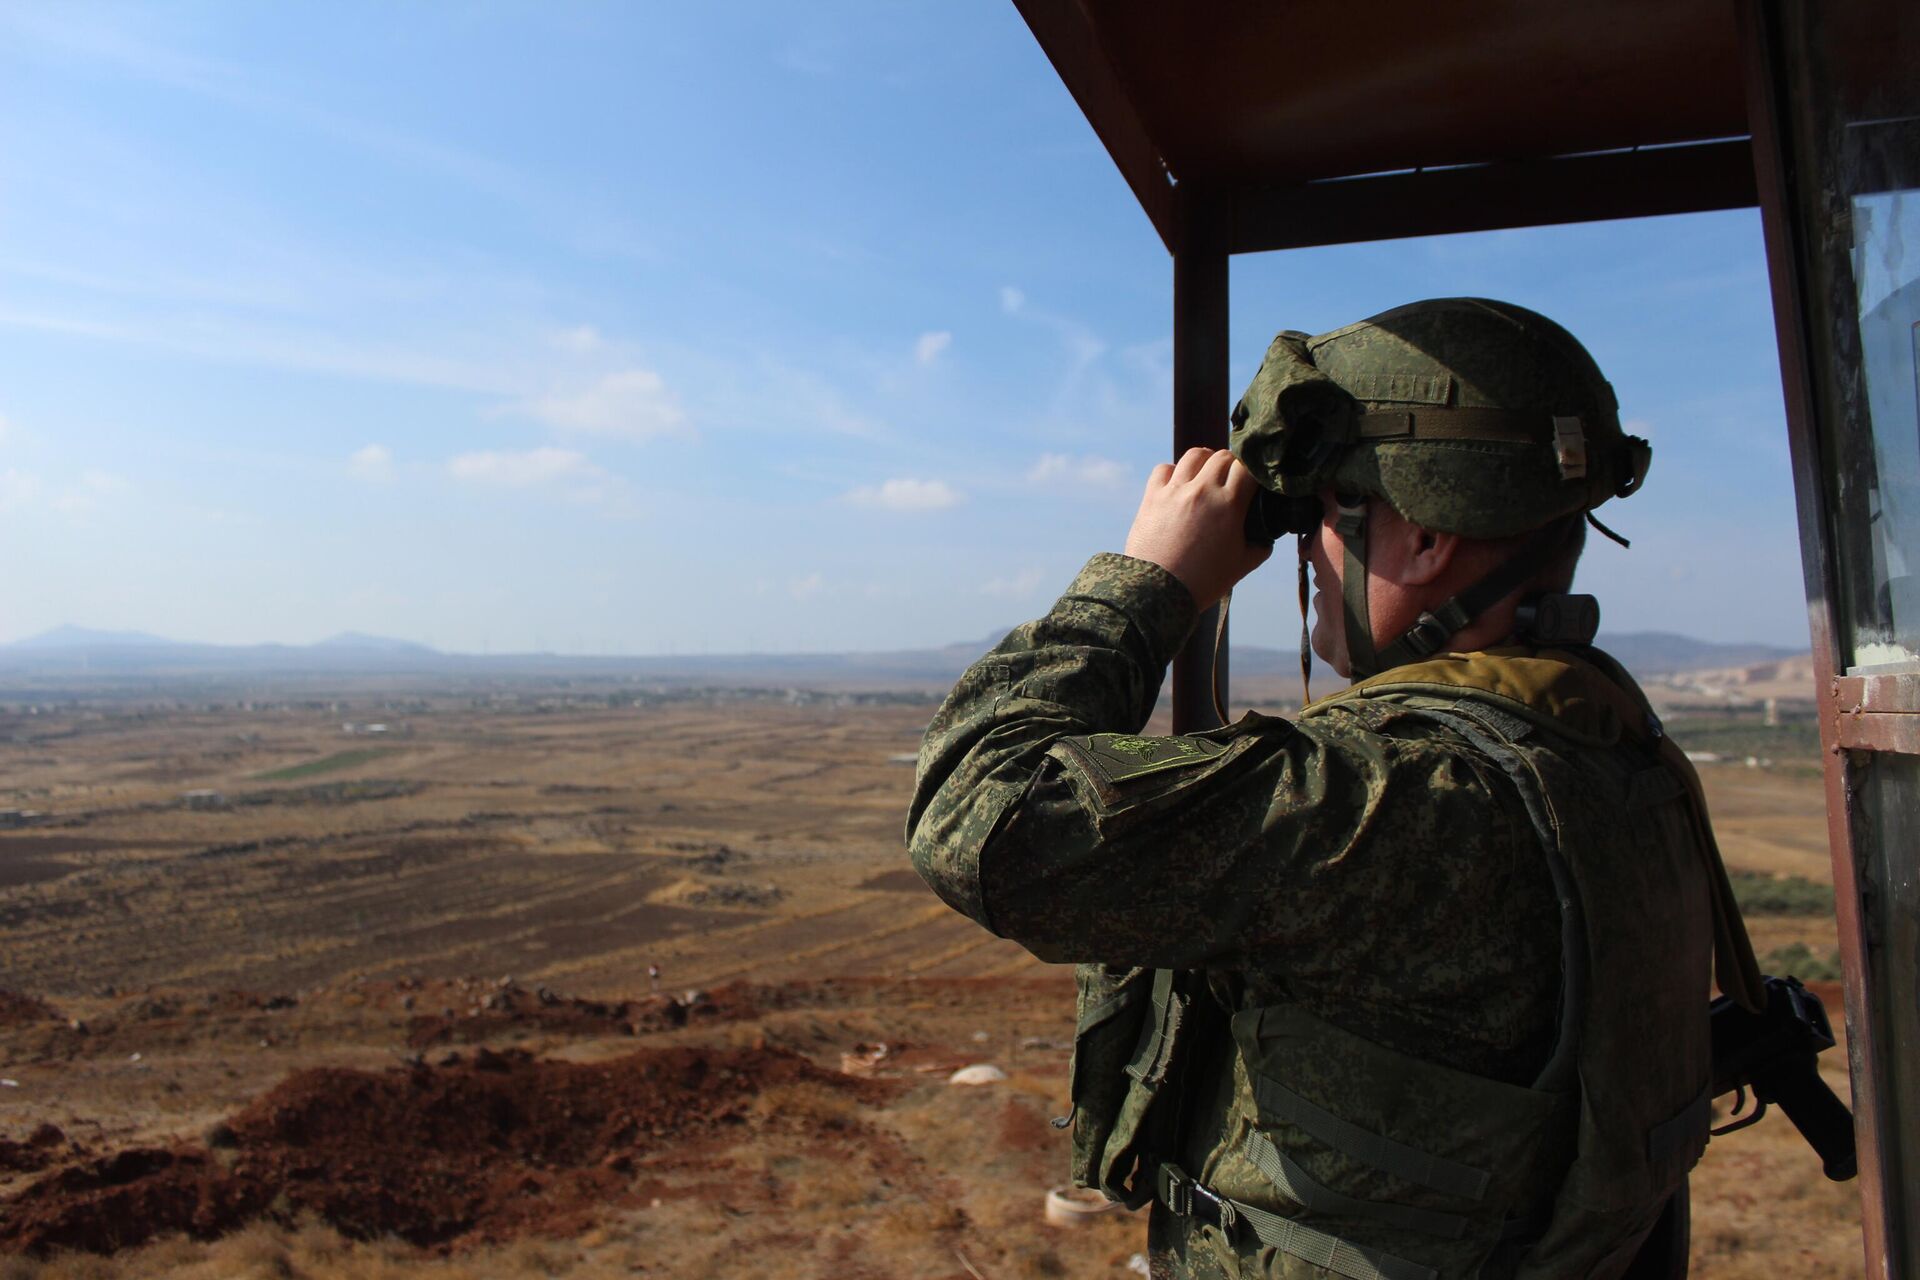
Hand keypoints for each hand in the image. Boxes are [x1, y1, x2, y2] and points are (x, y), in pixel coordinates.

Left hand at [1123, 447, 1272, 610]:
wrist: (1159, 592)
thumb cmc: (1204, 580)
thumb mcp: (1243, 565)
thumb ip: (1261, 545)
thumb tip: (1267, 535)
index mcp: (1229, 504)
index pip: (1249, 467)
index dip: (1255, 470)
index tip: (1254, 481)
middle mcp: (1202, 490)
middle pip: (1223, 456)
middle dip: (1233, 464)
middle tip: (1233, 479)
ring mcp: (1175, 491)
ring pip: (1195, 455)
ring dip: (1206, 461)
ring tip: (1207, 474)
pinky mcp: (1152, 497)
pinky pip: (1164, 468)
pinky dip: (1174, 471)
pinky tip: (1179, 485)